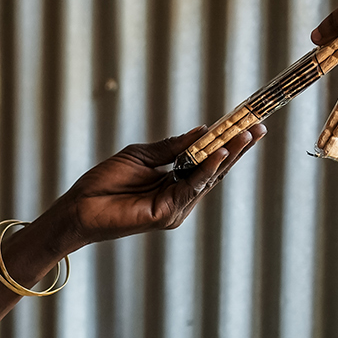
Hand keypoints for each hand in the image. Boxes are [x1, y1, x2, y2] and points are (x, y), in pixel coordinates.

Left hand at [37, 125, 259, 253]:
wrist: (79, 206)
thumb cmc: (105, 182)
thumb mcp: (142, 155)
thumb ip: (172, 147)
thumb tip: (203, 131)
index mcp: (175, 180)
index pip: (208, 160)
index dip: (227, 142)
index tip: (246, 123)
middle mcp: (180, 196)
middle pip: (216, 170)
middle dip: (238, 148)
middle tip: (258, 127)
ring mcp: (176, 207)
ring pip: (209, 178)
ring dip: (229, 156)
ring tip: (246, 135)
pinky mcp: (166, 214)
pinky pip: (192, 189)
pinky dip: (207, 169)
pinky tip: (219, 154)